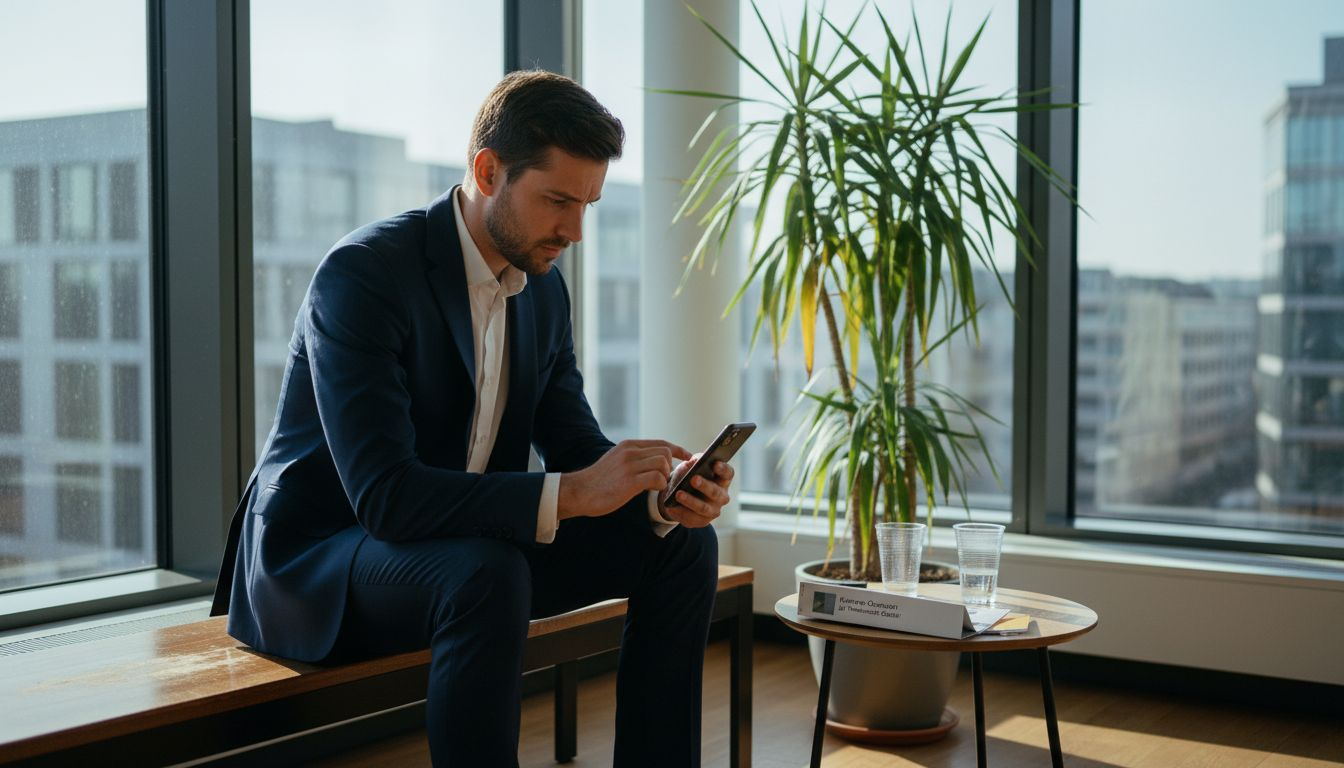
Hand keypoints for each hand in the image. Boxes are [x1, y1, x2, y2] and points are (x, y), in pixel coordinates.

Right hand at [558, 439, 690, 519]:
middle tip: (664, 479)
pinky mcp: (629, 481)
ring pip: (663, 464)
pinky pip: (657, 478)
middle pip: (665, 452)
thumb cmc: (599, 481)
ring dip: (665, 477)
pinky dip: (660, 485)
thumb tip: (655, 461)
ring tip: (656, 486)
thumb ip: (634, 458)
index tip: (688, 457)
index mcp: (628, 446)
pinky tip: (652, 491)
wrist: (579, 491)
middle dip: (670, 467)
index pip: (661, 443)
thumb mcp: (616, 461)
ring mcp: (629, 466)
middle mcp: (630, 452)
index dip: (678, 450)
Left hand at [658, 456, 733, 528]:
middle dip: (704, 485)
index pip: (728, 473)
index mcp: (722, 480)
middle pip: (716, 492)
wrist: (678, 496)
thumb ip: (692, 463)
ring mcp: (713, 510)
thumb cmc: (688, 477)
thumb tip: (692, 462)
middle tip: (693, 479)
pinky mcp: (702, 521)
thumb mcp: (688, 467)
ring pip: (703, 507)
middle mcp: (722, 496)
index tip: (715, 463)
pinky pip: (691, 518)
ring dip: (690, 501)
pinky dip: (680, 512)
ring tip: (678, 494)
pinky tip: (672, 507)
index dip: (723, 469)